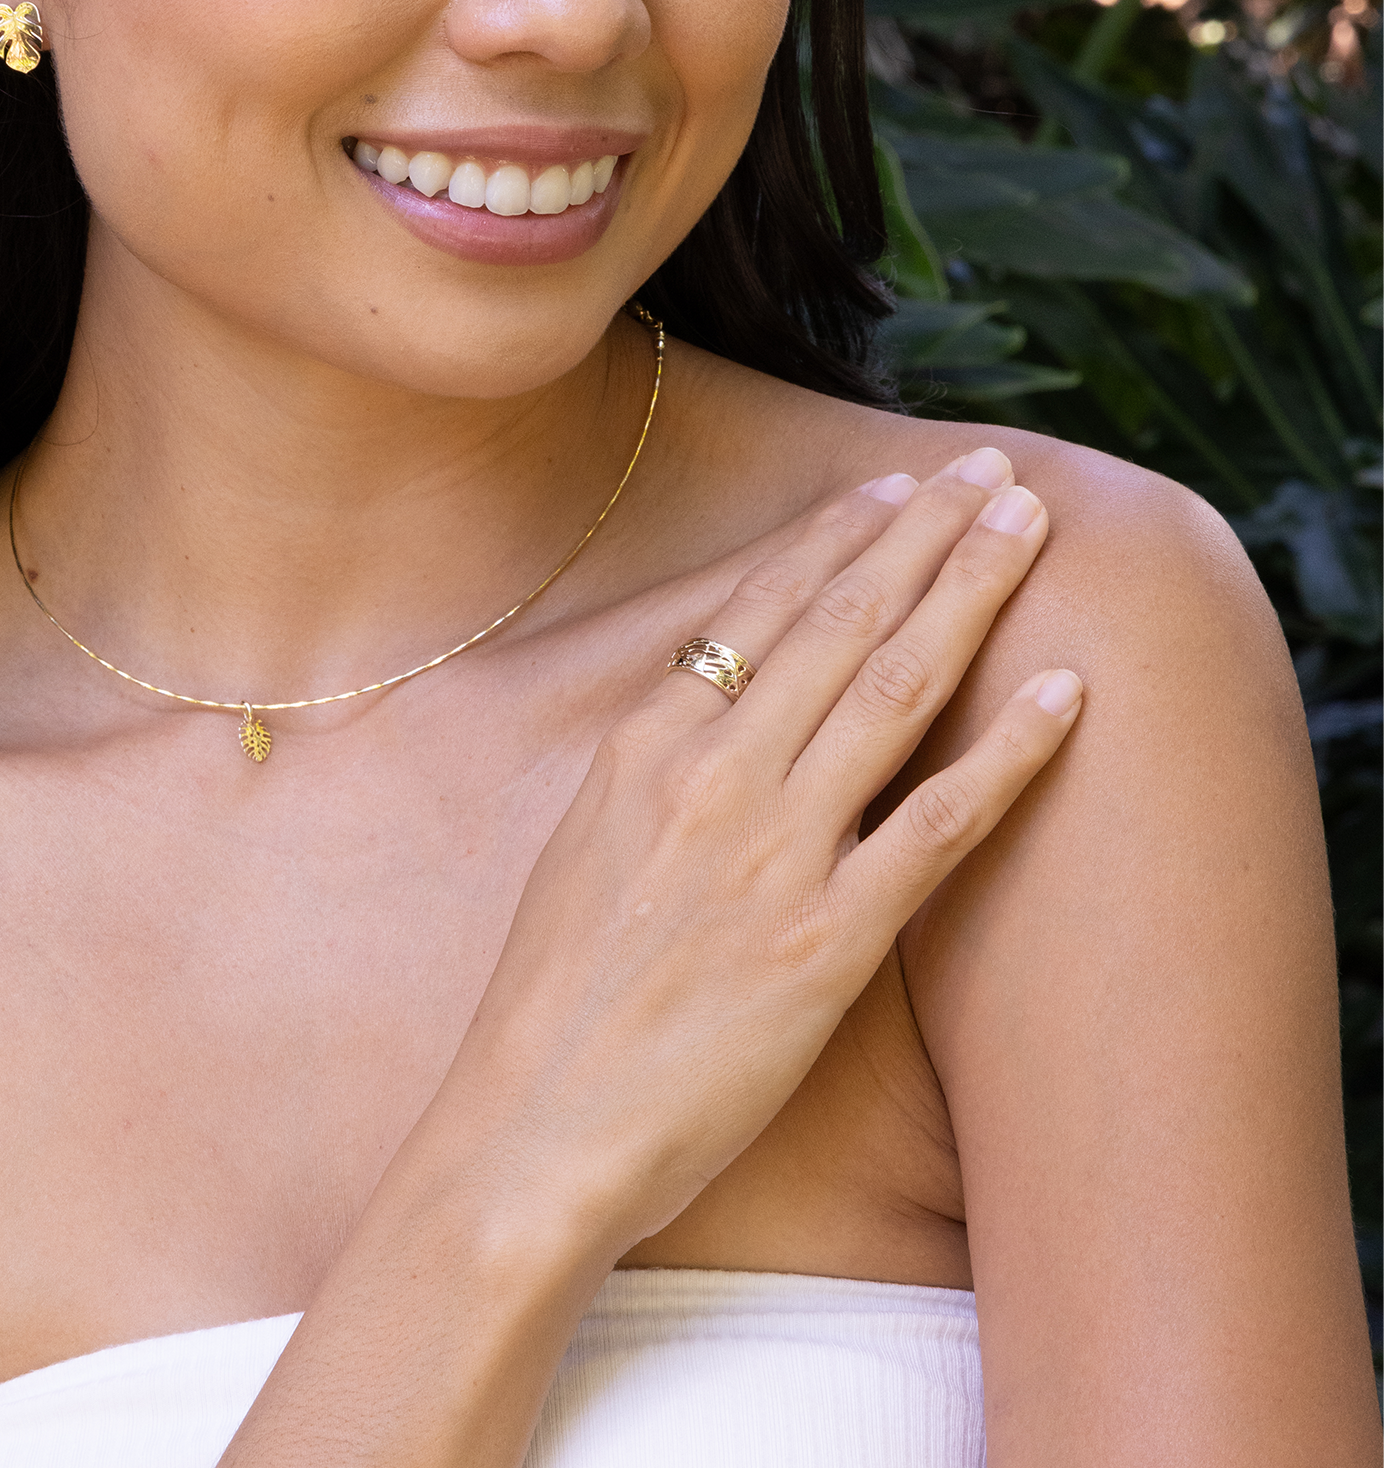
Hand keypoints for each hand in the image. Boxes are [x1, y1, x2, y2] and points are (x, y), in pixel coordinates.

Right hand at [430, 445, 1079, 1261]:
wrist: (532, 1126)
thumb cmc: (550, 996)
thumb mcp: (583, 843)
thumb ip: (653, 766)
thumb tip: (713, 708)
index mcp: (641, 747)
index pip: (755, 610)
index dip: (836, 539)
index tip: (896, 489)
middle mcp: (711, 777)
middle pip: (839, 625)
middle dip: (924, 536)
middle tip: (989, 471)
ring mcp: (773, 855)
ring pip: (893, 692)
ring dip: (970, 597)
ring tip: (1028, 529)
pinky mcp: (826, 943)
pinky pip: (937, 827)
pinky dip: (1006, 755)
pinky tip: (1064, 697)